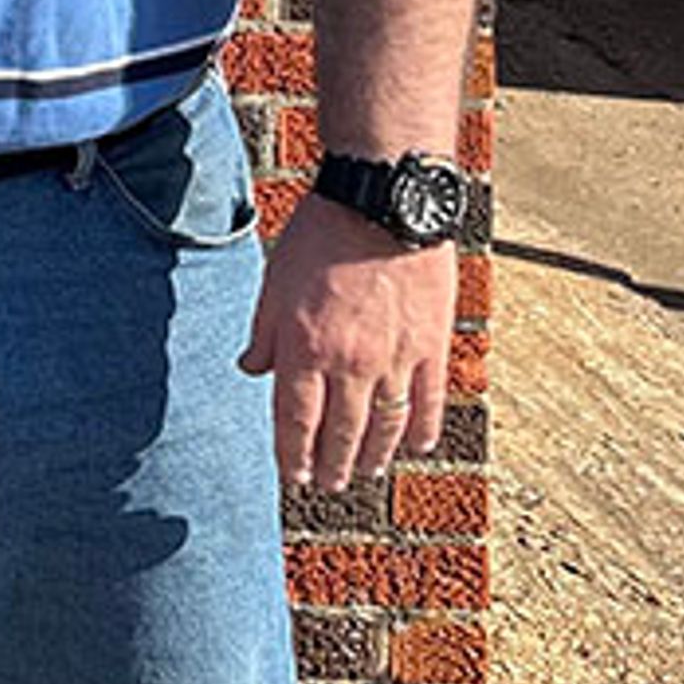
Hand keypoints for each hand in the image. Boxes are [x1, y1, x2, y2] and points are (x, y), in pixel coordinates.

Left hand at [237, 194, 458, 491]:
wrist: (382, 200)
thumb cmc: (321, 234)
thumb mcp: (275, 280)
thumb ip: (264, 332)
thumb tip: (251, 371)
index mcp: (306, 347)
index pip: (296, 420)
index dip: (293, 455)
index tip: (293, 476)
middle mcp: (351, 362)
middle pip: (341, 432)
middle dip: (331, 465)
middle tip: (328, 483)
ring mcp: (396, 357)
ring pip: (385, 426)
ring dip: (374, 455)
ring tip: (366, 472)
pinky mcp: (432, 344)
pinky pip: (429, 401)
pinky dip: (422, 429)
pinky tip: (415, 446)